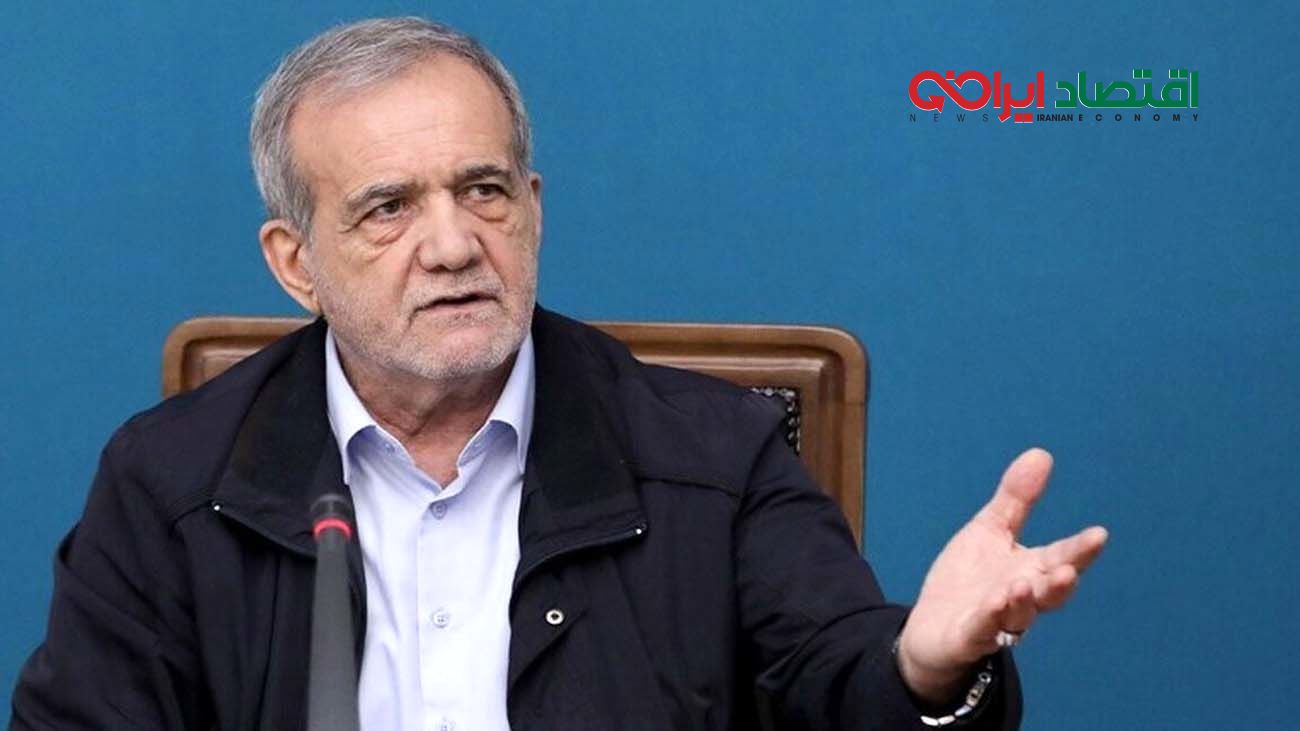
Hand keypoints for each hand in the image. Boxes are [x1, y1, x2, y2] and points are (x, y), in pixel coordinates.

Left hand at [895, 448, 1107, 703]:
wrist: (933, 627)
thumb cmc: (970, 579)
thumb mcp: (990, 531)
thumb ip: (1017, 499)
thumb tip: (1042, 453)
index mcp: (1030, 570)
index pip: (1060, 558)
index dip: (1079, 550)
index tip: (1099, 534)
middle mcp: (1020, 598)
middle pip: (1047, 592)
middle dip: (1060, 583)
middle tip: (1069, 570)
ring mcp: (996, 621)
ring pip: (1017, 615)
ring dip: (1022, 602)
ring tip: (1022, 585)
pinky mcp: (969, 637)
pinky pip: (981, 630)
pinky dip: (988, 620)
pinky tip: (992, 606)